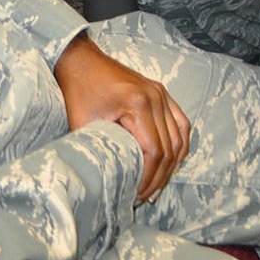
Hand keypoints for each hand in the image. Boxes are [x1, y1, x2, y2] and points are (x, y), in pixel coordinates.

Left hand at [54, 32, 190, 203]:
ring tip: (157, 186)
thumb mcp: (84, 125)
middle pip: (170, 148)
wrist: (80, 61)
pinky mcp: (161, 92)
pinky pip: (180, 122)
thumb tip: (110, 182)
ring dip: (172, 165)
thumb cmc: (78, 92)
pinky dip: (179, 145)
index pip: (154, 151)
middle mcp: (156, 97)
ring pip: (180, 137)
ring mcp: (161, 93)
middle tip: (144, 198)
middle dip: (159, 178)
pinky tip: (171, 163)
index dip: (148, 178)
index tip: (135, 195)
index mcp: (138, 104)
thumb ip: (101, 151)